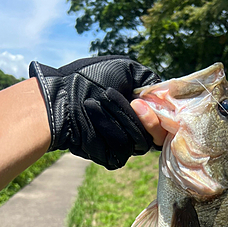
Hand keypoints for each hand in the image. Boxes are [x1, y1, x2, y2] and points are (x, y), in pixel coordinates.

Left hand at [29, 56, 164, 169]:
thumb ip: (150, 81)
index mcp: (142, 111)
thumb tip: (166, 94)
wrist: (61, 99)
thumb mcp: (125, 69)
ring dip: (122, 118)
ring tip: (100, 103)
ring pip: (140, 143)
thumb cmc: (90, 79)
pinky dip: (109, 129)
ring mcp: (124, 145)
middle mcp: (135, 130)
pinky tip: (93, 116)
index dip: (163, 116)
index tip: (152, 102)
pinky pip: (123, 150)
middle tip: (134, 103)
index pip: (165, 122)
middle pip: (157, 136)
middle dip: (147, 119)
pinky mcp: (112, 157)